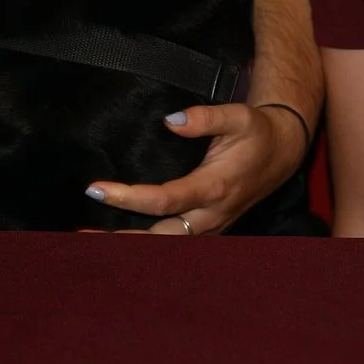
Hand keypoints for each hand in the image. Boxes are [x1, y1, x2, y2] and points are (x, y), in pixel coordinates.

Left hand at [83, 102, 309, 234]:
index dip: (128, 197)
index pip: (164, 200)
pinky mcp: (207, 230)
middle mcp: (210, 216)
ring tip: (90, 238)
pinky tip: (119, 238)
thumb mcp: (238, 116)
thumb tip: (171, 121)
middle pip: (159, 237)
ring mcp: (209, 228)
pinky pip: (173, 243)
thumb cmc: (257, 133)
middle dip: (121, 238)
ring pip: (166, 246)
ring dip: (129, 245)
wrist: (281, 153)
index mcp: (214, 188)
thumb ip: (206, 118)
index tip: (96, 188)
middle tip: (81, 231)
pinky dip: (146, 244)